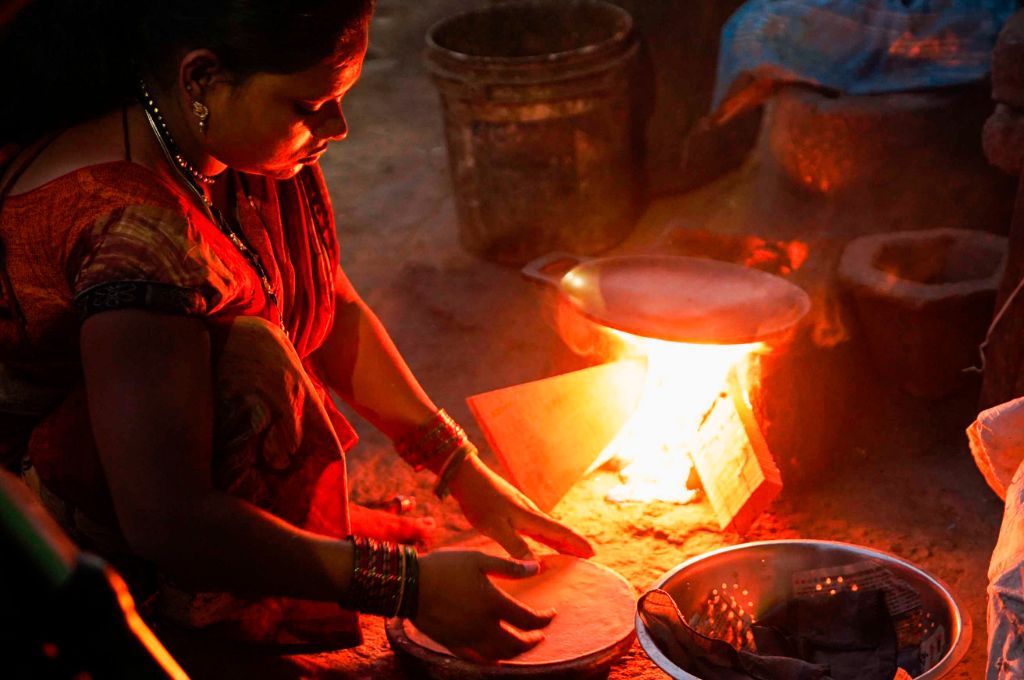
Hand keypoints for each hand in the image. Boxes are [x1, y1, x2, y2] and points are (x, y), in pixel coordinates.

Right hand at [415, 550, 554, 661]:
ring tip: (522, 644)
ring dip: (516, 653)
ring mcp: (468, 638)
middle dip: (533, 640)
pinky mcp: (453, 644)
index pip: (529, 619)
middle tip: (540, 634)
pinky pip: (478, 660)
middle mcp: (484, 626)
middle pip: (517, 644)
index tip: (552, 614)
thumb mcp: (479, 559)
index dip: (545, 619)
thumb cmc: (445, 566)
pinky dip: (492, 661)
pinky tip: (496, 657)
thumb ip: (510, 567)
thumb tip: (537, 567)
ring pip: (500, 656)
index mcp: (493, 603)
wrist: (410, 583)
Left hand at [447, 454, 593, 559]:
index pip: (560, 532)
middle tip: (589, 558)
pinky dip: (546, 538)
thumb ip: (515, 546)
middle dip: (574, 544)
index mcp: (530, 517)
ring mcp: (523, 511)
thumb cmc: (480, 501)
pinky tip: (543, 544)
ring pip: (547, 530)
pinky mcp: (513, 511)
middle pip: (558, 531)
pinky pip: (536, 528)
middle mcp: (531, 513)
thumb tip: (536, 565)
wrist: (467, 476)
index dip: (577, 543)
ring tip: (571, 555)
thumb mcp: (495, 527)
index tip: (593, 554)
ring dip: (561, 542)